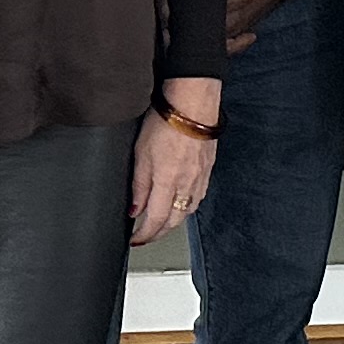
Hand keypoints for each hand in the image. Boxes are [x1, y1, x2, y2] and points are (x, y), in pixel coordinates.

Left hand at [132, 77, 221, 244]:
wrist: (193, 104)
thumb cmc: (166, 121)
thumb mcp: (141, 153)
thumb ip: (139, 184)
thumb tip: (136, 209)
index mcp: (168, 181)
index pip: (156, 220)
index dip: (145, 234)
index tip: (135, 240)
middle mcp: (187, 184)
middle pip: (175, 220)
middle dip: (159, 232)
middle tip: (147, 235)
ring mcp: (200, 177)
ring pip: (188, 210)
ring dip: (174, 221)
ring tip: (161, 222)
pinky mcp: (208, 169)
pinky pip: (198, 196)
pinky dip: (186, 206)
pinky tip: (181, 202)